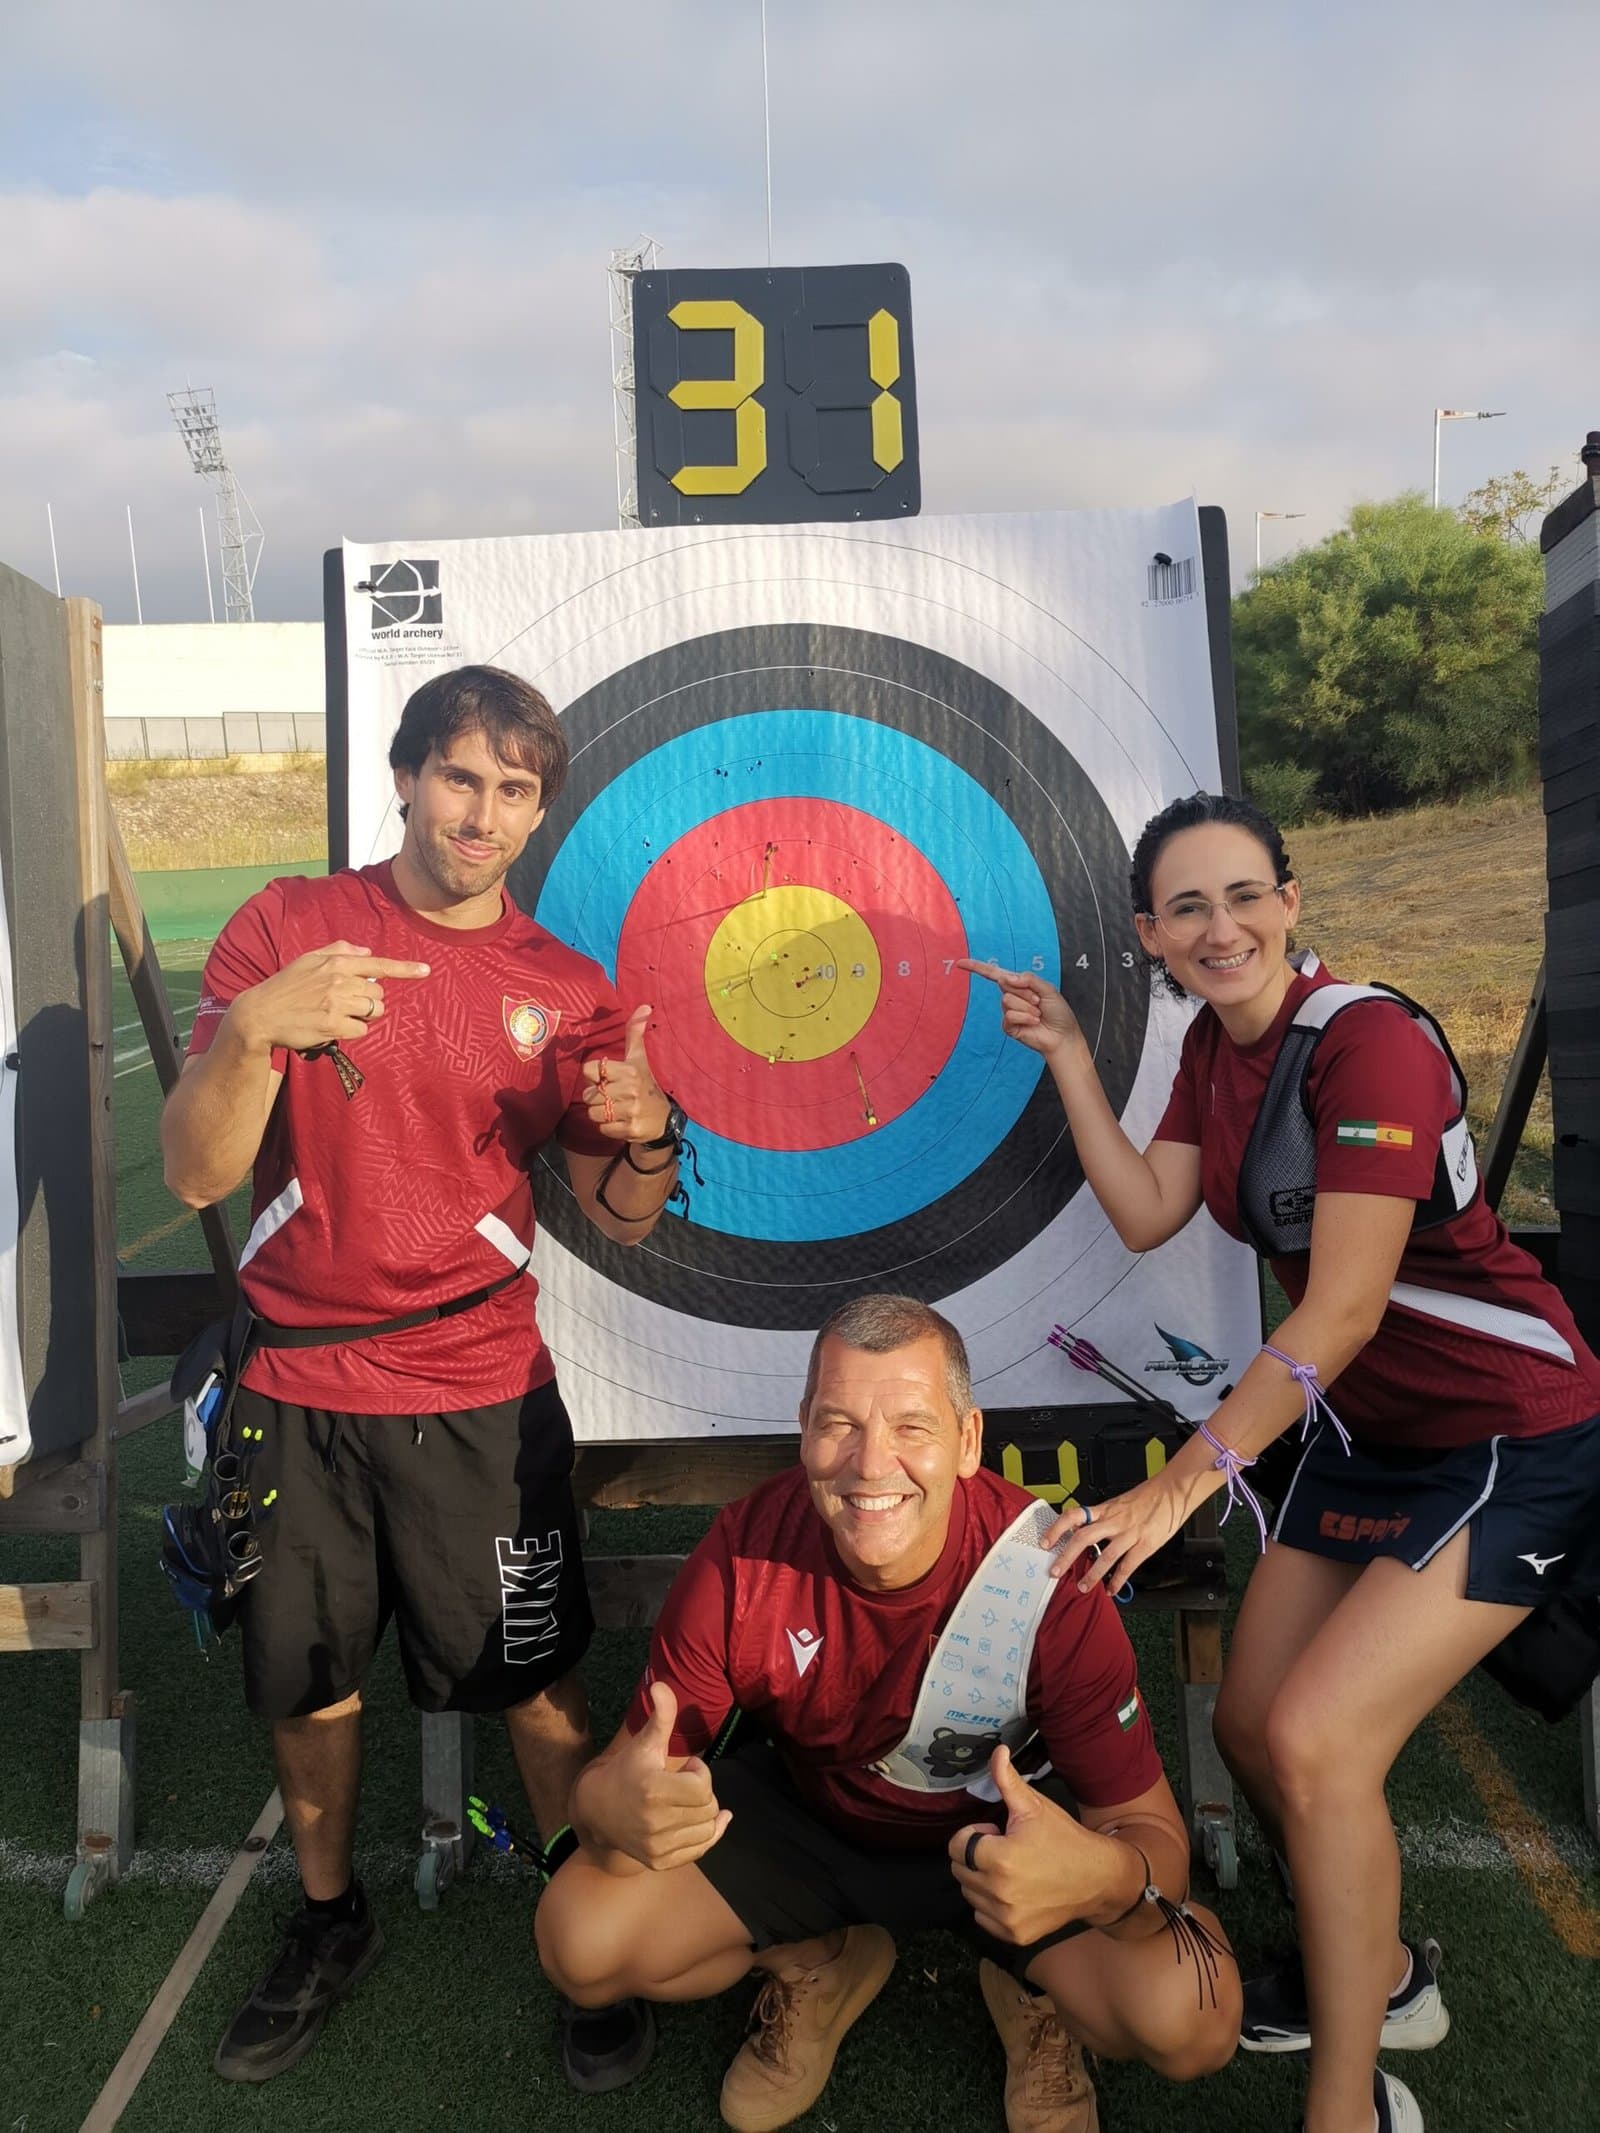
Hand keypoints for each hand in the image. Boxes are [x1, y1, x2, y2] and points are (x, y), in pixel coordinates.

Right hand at [229, 941, 429, 1052]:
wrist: (259, 1014)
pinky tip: (332, 1026)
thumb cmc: (285, 986)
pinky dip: (351, 1031)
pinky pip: (361, 1030)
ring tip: (337, 1014)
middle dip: (368, 1000)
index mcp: (335, 963)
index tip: (426, 971)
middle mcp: (339, 981)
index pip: (378, 964)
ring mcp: (337, 1004)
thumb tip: (367, 951)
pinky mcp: (333, 1026)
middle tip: (343, 1003)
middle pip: (378, 994)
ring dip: (361, 1016)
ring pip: (373, 1012)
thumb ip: (339, 951)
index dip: (405, 969)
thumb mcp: (308, 959)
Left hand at [582, 1005, 670, 1143]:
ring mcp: (630, 1111)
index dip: (594, 1075)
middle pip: (588, 1094)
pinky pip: (603, 1128)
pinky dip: (608, 1127)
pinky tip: (620, 1121)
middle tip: (613, 1096)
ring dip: (600, 1114)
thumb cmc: (645, 1085)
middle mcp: (630, 1090)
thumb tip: (644, 1006)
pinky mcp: (630, 1129)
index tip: (606, 1078)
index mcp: (629, 1071)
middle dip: (597, 1097)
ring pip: (593, 1113)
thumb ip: (635, 1033)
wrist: (663, 1119)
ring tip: (615, 1109)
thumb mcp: (639, 1059)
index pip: (590, 1070)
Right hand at [584, 1683, 730, 1871]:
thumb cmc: (626, 1770)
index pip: (703, 1785)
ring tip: (685, 1800)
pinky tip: (711, 1820)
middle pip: (708, 1807)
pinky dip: (710, 1834)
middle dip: (702, 1790)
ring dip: (705, 1812)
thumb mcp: (644, 1742)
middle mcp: (655, 1823)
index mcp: (653, 1790)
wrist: (597, 1810)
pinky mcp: (660, 1861)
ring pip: (707, 1828)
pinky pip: (701, 1850)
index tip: (687, 1766)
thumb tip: (661, 1684)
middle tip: (684, 1784)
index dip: (700, 1771)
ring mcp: (657, 1846)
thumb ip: (661, 1715)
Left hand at [949, 1747, 1123, 1943]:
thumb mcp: (1035, 1807)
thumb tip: (997, 1751)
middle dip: (977, 1856)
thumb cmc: (1064, 1839)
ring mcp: (1006, 1918)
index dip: (974, 1834)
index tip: (996, 1833)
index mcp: (1000, 1858)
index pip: (957, 1846)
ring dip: (982, 1880)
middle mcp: (999, 1893)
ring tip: (1013, 1870)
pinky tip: (1016, 1892)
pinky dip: (992, 1906)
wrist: (1097, 1878)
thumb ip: (1008, 1781)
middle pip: (960, 1870)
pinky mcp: (1015, 1936)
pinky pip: (983, 1918)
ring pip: (970, 1894)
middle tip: (1007, 1850)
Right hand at [957, 960, 1082, 1058]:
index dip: (977, 968)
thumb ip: (1028, 979)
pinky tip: (1034, 1022)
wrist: (1062, 1035)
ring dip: (1027, 1006)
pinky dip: (1025, 1017)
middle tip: (1038, 1001)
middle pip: (1006, 984)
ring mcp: (1008, 1012)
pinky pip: (1009, 1015)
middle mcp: (1011, 997)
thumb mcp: (1047, 989)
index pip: (994, 974)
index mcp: (1019, 985)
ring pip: (1007, 1000)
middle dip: (1025, 991)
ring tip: (1037, 1014)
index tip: (960, 963)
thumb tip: (1006, 977)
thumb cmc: (1058, 1012)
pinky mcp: (1008, 1026)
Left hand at [1044, 1471, 1191, 1594]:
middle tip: (1055, 1571)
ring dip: (1092, 1574)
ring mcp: (1129, 1533)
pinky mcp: (1145, 1545)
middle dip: (1067, 1556)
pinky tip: (1111, 1590)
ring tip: (1083, 1587)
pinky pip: (1128, 1566)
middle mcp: (1114, 1521)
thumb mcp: (1118, 1502)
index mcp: (1105, 1509)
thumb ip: (1101, 1516)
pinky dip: (1118, 1580)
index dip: (1057, 1528)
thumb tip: (1080, 1528)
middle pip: (1083, 1538)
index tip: (1045, 1542)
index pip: (1074, 1515)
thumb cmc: (1146, 1497)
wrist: (1172, 1491)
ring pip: (1105, 1556)